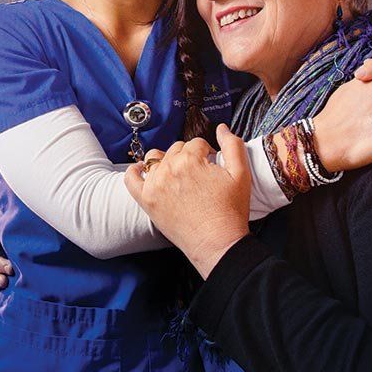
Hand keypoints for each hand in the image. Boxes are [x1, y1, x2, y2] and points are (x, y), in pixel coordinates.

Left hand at [124, 125, 251, 278]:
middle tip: (198, 175)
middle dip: (188, 157)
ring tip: (177, 174)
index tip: (211, 166)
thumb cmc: (230, 212)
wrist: (217, 243)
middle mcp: (169, 168)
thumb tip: (222, 128)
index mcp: (191, 159)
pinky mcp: (146, 200)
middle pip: (176, 149)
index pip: (196, 143)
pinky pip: (131, 178)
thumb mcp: (241, 174)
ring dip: (165, 161)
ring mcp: (155, 184)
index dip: (206, 153)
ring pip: (155, 159)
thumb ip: (233, 145)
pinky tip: (141, 170)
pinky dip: (134, 171)